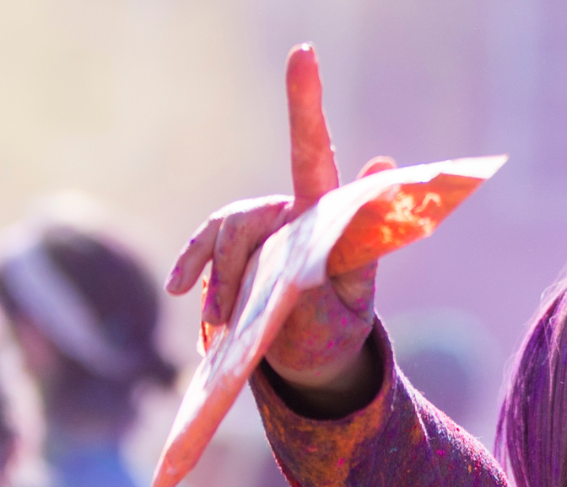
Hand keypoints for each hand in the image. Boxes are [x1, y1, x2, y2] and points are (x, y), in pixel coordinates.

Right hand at [165, 46, 395, 398]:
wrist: (313, 353)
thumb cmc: (339, 319)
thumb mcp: (355, 288)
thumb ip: (364, 234)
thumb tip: (385, 158)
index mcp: (319, 214)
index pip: (311, 151)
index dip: (305, 101)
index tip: (302, 52)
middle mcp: (284, 211)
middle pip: (245, 222)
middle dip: (232, 273)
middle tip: (229, 321)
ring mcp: (255, 230)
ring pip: (220, 239)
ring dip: (216, 284)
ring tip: (218, 327)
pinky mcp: (231, 250)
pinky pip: (203, 255)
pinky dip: (194, 278)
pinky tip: (181, 297)